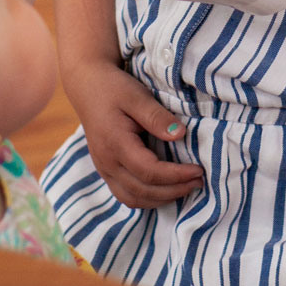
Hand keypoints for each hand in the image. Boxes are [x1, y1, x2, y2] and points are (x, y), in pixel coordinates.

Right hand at [67, 59, 203, 209]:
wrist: (86, 87)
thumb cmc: (113, 89)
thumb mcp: (137, 96)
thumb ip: (157, 117)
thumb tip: (180, 134)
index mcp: (115, 144)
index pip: (149, 171)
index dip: (176, 175)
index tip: (198, 170)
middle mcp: (107, 163)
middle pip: (142, 190)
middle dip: (174, 190)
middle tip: (199, 181)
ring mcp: (104, 169)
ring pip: (133, 199)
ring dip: (162, 199)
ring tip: (186, 187)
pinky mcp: (106, 171)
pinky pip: (126, 195)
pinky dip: (148, 198)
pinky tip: (166, 189)